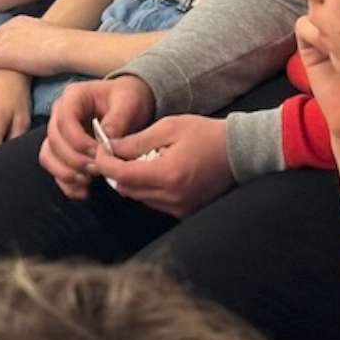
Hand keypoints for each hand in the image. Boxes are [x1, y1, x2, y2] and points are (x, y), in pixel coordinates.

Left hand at [0, 15, 74, 78]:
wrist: (63, 47)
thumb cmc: (63, 43)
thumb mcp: (48, 33)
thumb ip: (41, 36)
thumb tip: (49, 43)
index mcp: (18, 22)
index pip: (1, 33)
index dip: (2, 46)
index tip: (5, 56)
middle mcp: (7, 29)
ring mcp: (2, 42)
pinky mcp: (0, 56)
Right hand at [42, 76, 153, 199]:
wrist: (129, 106)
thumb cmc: (128, 99)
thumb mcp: (129, 102)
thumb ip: (118, 118)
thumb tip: (106, 138)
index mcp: (73, 97)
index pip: (64, 120)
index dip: (78, 141)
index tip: (99, 153)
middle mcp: (60, 114)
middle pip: (53, 140)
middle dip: (74, 160)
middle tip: (97, 170)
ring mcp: (59, 133)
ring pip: (48, 155)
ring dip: (65, 172)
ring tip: (88, 181)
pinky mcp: (62, 151)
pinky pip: (54, 169)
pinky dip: (66, 183)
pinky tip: (83, 192)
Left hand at [95, 114, 232, 218]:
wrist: (239, 152)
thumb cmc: (205, 134)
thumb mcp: (169, 127)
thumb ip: (136, 140)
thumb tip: (109, 147)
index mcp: (167, 175)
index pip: (121, 176)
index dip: (104, 163)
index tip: (100, 149)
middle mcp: (171, 198)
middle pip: (126, 189)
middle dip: (115, 170)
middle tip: (115, 150)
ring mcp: (178, 208)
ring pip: (138, 197)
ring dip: (132, 179)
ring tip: (140, 157)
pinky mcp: (184, 212)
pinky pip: (154, 202)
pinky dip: (147, 187)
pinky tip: (155, 169)